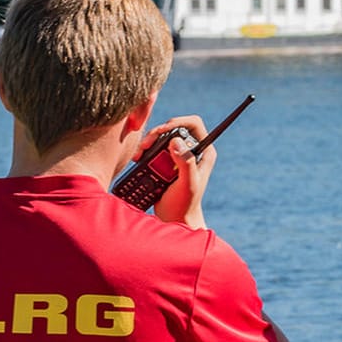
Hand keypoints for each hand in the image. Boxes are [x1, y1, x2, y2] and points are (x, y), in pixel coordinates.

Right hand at [137, 114, 212, 228]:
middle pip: (173, 127)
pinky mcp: (164, 162)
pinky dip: (143, 151)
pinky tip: (137, 159)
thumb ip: (185, 163)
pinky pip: (152, 148)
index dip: (177, 121)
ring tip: (138, 155)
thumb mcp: (187, 185)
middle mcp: (192, 150)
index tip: (161, 131)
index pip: (193, 123)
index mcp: (204, 151)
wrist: (174, 219)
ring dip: (147, 142)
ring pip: (160, 136)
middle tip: (145, 146)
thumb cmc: (184, 205)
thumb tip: (176, 141)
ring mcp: (177, 155)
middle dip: (156, 132)